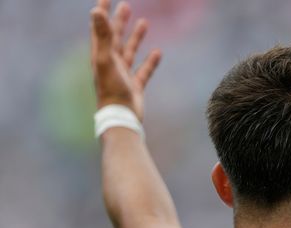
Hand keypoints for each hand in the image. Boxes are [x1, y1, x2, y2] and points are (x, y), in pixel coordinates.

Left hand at [90, 0, 160, 120]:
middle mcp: (110, 62)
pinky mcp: (134, 85)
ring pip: (130, 50)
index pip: (100, 28)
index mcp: (100, 54)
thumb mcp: (105, 58)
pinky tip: (158, 52)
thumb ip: (103, 35)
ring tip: (144, 22)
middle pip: (115, 37)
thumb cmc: (111, 89)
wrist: (121, 117)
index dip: (103, 11)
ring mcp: (123, 74)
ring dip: (136, 37)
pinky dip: (151, 61)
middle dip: (120, 20)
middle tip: (126, 4)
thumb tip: (96, 10)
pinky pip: (144, 69)